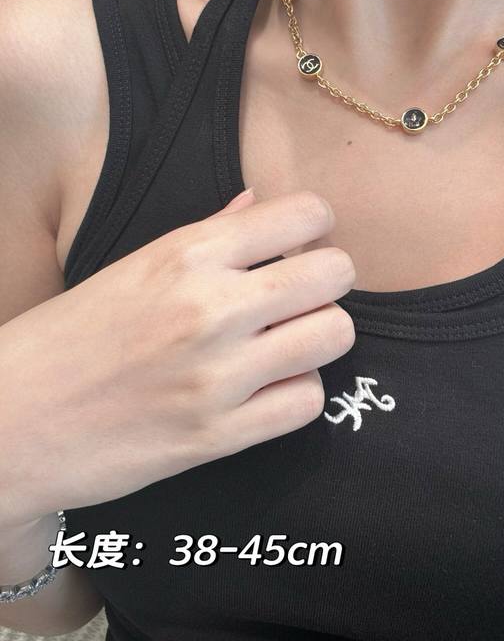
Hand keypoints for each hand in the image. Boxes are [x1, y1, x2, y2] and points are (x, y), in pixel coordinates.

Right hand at [0, 188, 355, 528]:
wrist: (12, 420)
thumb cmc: (70, 337)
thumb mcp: (133, 267)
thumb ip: (207, 233)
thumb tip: (260, 202)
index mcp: (186, 254)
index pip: (305, 214)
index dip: (316, 226)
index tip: (301, 242)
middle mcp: (209, 308)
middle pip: (335, 273)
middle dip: (328, 280)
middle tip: (301, 294)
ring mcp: (216, 376)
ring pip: (334, 335)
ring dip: (319, 336)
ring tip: (288, 341)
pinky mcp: (216, 437)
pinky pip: (308, 402)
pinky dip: (298, 392)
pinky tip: (270, 387)